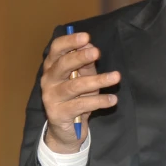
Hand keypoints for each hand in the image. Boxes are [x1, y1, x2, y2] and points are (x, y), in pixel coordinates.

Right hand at [40, 31, 119, 153]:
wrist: (66, 129)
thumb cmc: (76, 97)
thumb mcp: (83, 78)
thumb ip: (86, 64)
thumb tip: (91, 46)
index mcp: (53, 66)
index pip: (56, 49)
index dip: (70, 41)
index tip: (86, 36)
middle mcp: (48, 79)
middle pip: (63, 64)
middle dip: (80, 57)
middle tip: (97, 52)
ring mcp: (51, 97)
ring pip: (75, 86)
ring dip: (98, 80)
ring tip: (116, 77)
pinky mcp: (58, 113)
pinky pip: (81, 105)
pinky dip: (99, 101)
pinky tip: (112, 99)